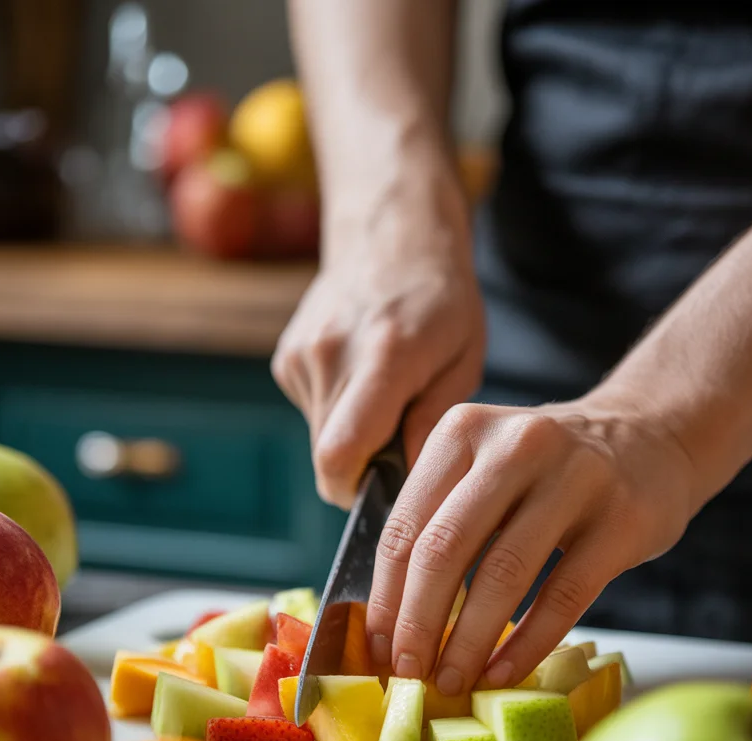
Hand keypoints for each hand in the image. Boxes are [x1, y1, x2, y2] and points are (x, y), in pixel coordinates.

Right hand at [272, 173, 484, 508]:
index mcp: (384, 357)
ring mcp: (302, 354)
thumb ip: (433, 423)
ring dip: (352, 438)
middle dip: (362, 469)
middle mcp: (331, 354)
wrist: (391, 235)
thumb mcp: (463, 359)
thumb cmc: (441, 300)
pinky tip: (362, 379)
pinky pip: (313, 412)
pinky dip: (338, 413)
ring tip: (386, 399)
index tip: (382, 494)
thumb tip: (410, 482)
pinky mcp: (288, 358)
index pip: (340, 453)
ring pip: (320, 438)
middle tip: (400, 445)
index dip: (353, 491)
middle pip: (327, 456)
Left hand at [365, 398, 697, 691]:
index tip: (377, 648)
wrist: (649, 439)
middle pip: (444, 549)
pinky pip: (563, 596)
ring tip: (452, 682)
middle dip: (417, 623)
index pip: (404, 526)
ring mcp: (574, 479)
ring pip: (503, 574)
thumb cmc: (547, 472)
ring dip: (468, 641)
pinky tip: (503, 672)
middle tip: (407, 673)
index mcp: (463, 432)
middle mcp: (515, 445)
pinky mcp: (621, 520)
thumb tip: (388, 620)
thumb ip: (438, 520)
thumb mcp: (484, 467)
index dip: (384, 597)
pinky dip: (527, 644)